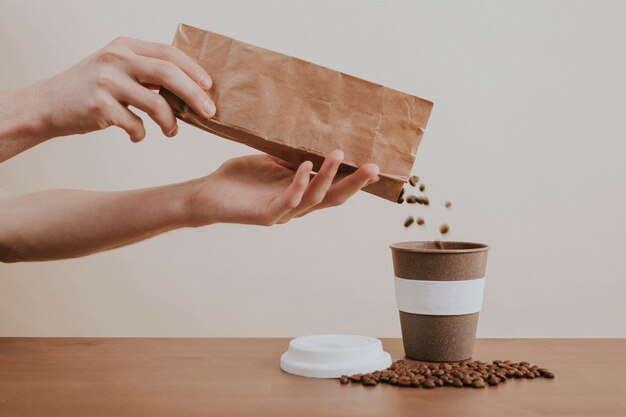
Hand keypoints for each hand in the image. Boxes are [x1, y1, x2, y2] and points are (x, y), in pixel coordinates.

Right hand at [27, 36, 213, 141]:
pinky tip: (136, 136)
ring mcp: (106, 82)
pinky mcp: (99, 106)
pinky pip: (135, 125)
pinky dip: (141, 134)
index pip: (168, 53)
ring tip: (171, 132)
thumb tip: (191, 89)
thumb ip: (146, 72)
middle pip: (168, 74)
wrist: (47, 105)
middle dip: (194, 95)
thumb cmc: (91, 90)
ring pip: (156, 104)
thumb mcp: (116, 69)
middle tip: (209, 113)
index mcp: (125, 47)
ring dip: (170, 123)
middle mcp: (116, 59)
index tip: (209, 86)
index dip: (193, 70)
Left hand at [186, 150, 379, 225]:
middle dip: (354, 184)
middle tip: (374, 168)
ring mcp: (282, 212)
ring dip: (328, 176)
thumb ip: (293, 156)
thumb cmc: (239, 179)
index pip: (333, 188)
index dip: (354, 180)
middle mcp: (296, 206)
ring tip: (338, 155)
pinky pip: (287, 200)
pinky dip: (298, 182)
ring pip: (314, 198)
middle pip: (332, 198)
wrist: (206, 195)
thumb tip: (314, 137)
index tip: (375, 165)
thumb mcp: (271, 162)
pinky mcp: (265, 215)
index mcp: (300, 193)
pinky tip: (304, 165)